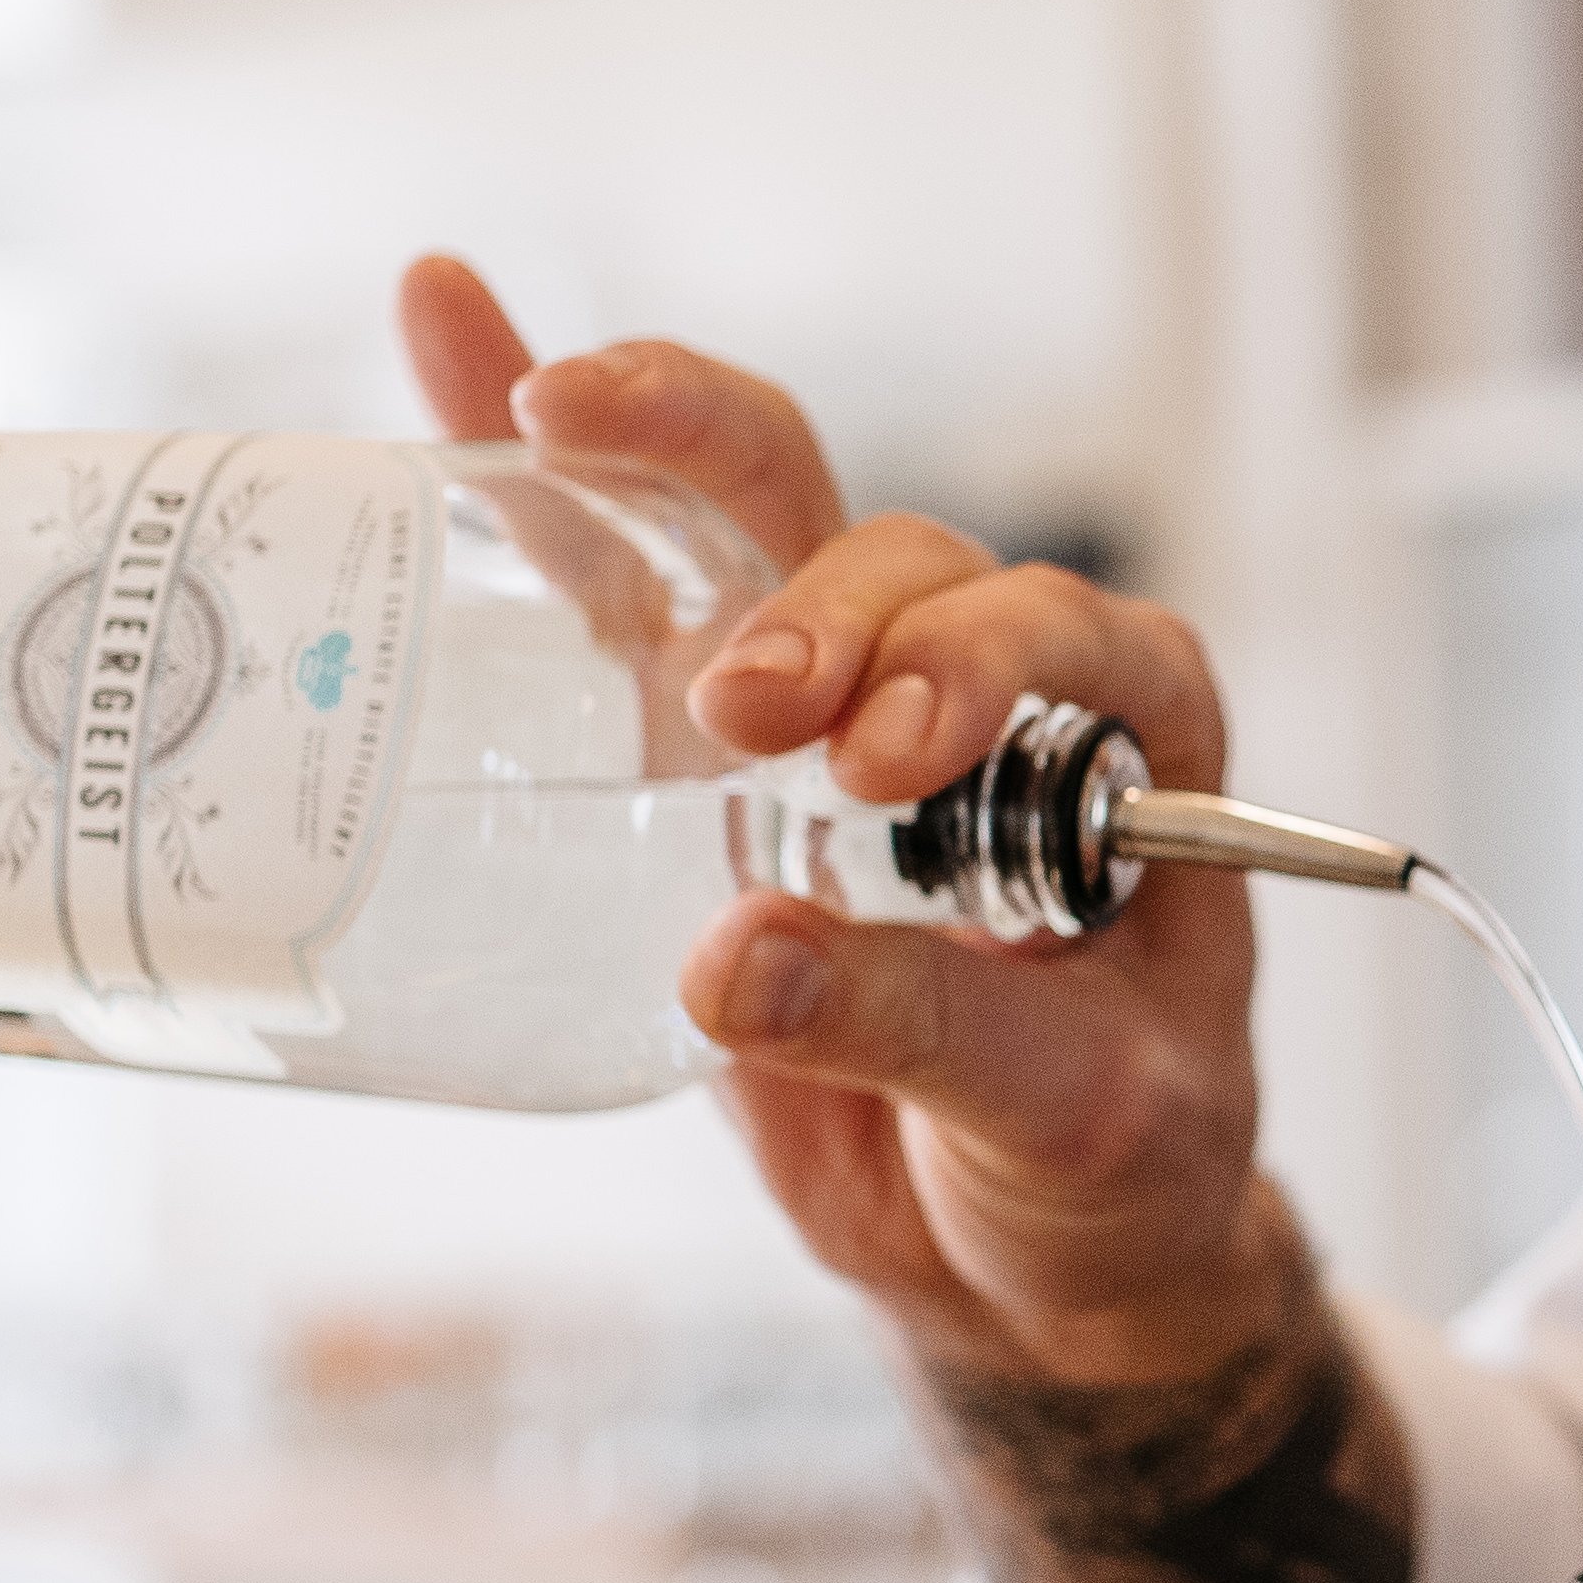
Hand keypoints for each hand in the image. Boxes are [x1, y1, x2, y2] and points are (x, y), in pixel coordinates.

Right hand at [398, 255, 1293, 1385]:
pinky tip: (450, 329)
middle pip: (895, 558)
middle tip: (747, 710)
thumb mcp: (1065, 1116)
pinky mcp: (697, 757)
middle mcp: (979, 687)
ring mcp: (834, 705)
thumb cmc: (1105, 1168)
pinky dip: (537, 466)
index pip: (1062, 633)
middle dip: (813, 601)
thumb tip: (731, 961)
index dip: (975, 661)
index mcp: (1132, 742)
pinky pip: (618, 585)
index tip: (890, 759)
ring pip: (755, 520)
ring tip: (542, 425)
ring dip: (656, 457)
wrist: (1024, 1253)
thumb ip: (921, 1031)